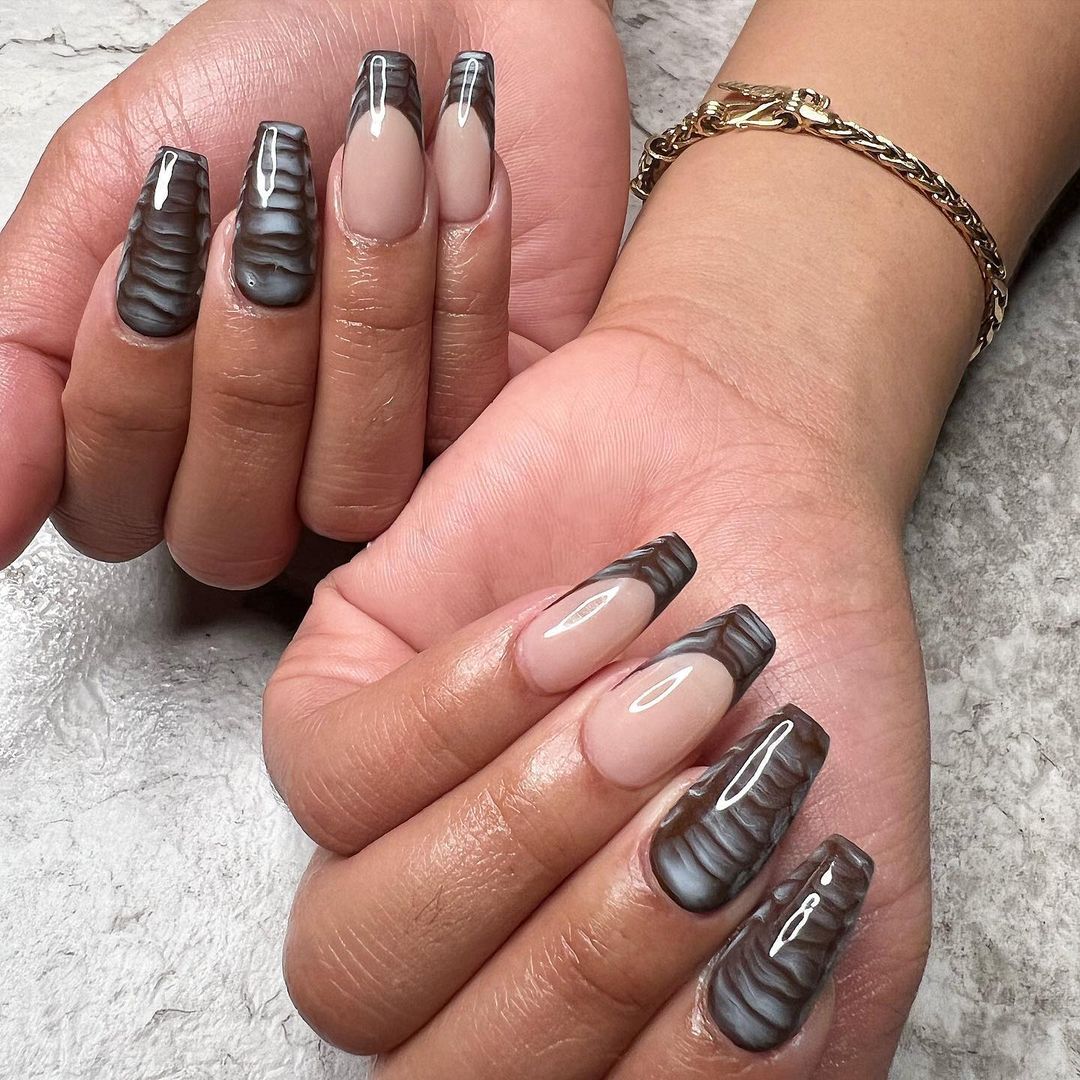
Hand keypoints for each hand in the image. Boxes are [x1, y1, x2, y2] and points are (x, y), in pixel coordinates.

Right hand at [0, 0, 627, 586]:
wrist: (434, 6)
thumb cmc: (272, 78)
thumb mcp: (109, 185)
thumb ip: (24, 343)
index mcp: (167, 420)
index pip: (114, 508)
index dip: (132, 390)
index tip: (161, 238)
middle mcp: (272, 465)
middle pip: (230, 528)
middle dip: (250, 359)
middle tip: (270, 210)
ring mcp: (384, 457)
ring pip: (348, 491)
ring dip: (360, 312)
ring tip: (374, 167)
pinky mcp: (490, 428)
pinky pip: (458, 423)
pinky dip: (455, 282)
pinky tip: (453, 179)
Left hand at [262, 131, 937, 1072]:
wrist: (749, 475)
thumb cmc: (801, 667)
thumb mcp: (844, 865)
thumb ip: (800, 1015)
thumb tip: (733, 1055)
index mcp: (587, 1009)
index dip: (668, 1061)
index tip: (774, 906)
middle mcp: (467, 948)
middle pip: (436, 1065)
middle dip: (587, 953)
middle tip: (702, 804)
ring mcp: (379, 839)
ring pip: (351, 946)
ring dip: (525, 827)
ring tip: (652, 701)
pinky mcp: (325, 708)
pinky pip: (332, 774)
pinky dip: (467, 707)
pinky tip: (585, 622)